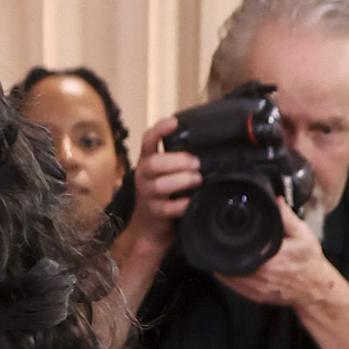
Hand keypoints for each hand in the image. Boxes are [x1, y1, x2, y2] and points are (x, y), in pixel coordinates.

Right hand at [123, 114, 201, 262]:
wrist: (149, 227)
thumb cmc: (161, 194)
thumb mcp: (163, 173)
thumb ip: (175, 159)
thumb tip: (204, 146)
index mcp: (147, 161)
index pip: (148, 140)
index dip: (160, 129)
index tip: (174, 122)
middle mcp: (143, 176)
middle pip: (155, 162)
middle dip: (178, 160)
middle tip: (196, 163)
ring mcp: (147, 195)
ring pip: (161, 185)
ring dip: (182, 180)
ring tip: (197, 179)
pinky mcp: (155, 213)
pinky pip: (169, 208)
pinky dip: (182, 204)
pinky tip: (191, 200)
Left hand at [217, 195, 336, 315]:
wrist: (315, 287)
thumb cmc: (309, 262)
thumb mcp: (302, 234)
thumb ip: (287, 218)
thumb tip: (276, 201)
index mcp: (268, 261)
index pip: (237, 254)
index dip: (226, 245)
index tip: (222, 235)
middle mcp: (260, 278)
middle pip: (229, 266)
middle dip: (224, 254)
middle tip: (220, 242)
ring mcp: (257, 290)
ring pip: (229, 279)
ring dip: (224, 267)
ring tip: (223, 253)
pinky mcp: (256, 297)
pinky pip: (236, 288)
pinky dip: (230, 278)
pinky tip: (229, 268)